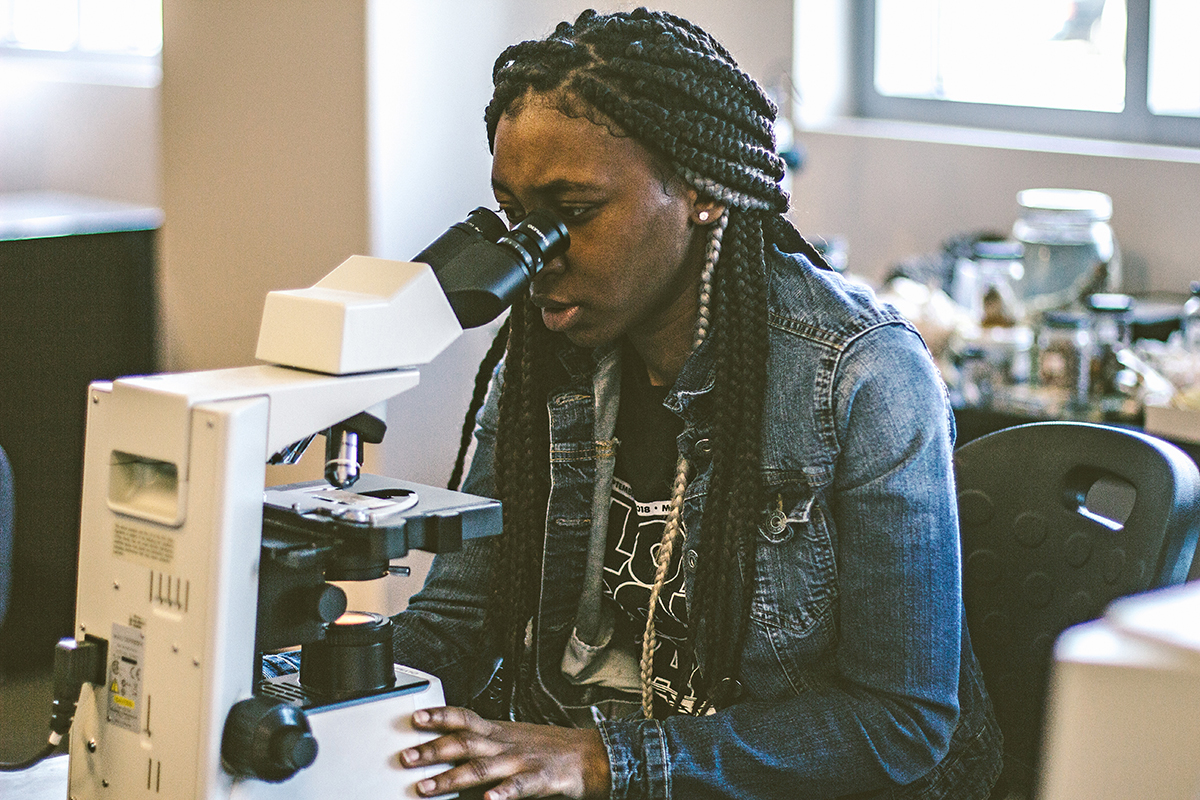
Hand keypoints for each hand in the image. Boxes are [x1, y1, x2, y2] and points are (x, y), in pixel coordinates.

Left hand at [399, 706, 609, 799]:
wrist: (593, 755)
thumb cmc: (553, 750)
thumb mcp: (516, 741)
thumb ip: (487, 747)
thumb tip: (454, 756)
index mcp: (500, 732)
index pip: (465, 718)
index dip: (440, 716)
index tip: (416, 717)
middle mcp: (506, 744)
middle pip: (464, 743)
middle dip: (432, 750)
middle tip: (405, 757)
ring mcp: (522, 761)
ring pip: (482, 768)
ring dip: (452, 778)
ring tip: (427, 787)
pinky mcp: (541, 779)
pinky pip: (519, 787)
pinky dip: (504, 793)